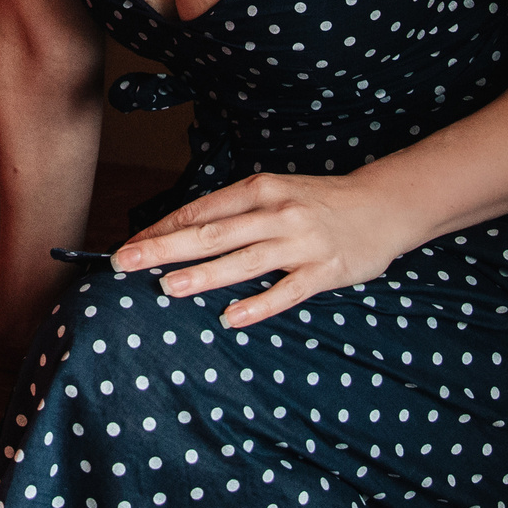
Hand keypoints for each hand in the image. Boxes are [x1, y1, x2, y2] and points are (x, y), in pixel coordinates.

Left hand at [109, 171, 412, 326]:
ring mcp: (300, 242)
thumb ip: (234, 212)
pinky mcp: (324, 270)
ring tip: (167, 287)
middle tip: (124, 262)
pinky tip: (229, 318)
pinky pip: (285, 292)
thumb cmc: (317, 201)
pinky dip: (256, 305)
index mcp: (257, 189)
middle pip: (210, 233)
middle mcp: (275, 212)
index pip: (199, 211)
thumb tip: (180, 232)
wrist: (383, 205)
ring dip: (202, 275)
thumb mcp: (273, 193)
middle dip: (163, 248)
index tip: (129, 245)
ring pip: (242, 261)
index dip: (161, 229)